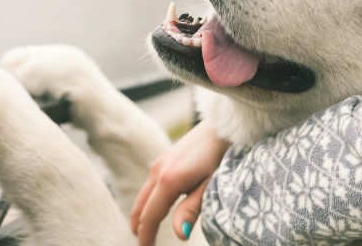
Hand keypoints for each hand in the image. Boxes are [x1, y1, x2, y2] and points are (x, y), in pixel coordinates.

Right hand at [130, 121, 229, 244]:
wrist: (222, 127)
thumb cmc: (220, 157)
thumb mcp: (209, 186)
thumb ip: (191, 210)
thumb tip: (179, 235)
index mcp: (168, 181)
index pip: (149, 216)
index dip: (146, 237)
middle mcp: (157, 171)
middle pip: (141, 207)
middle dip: (140, 228)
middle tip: (144, 245)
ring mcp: (159, 163)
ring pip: (143, 196)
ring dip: (141, 214)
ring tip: (145, 231)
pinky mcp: (164, 159)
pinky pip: (149, 185)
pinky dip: (147, 201)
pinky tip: (155, 207)